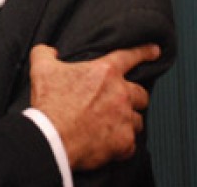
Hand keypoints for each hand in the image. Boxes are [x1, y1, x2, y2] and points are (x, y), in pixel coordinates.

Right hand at [29, 43, 159, 169]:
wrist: (51, 137)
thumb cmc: (50, 103)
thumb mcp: (41, 68)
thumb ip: (45, 53)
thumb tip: (50, 51)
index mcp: (104, 72)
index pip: (130, 56)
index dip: (144, 52)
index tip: (154, 51)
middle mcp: (120, 94)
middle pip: (141, 93)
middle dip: (132, 97)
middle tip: (117, 102)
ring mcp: (124, 119)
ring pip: (138, 120)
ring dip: (127, 121)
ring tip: (111, 124)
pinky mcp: (124, 143)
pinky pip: (130, 144)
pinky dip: (121, 144)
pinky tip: (107, 143)